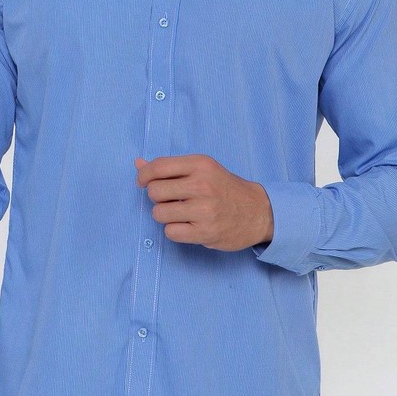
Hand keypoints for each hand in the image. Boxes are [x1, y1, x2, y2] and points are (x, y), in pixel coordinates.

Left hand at [134, 154, 273, 250]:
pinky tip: (186, 225)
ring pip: (159, 213)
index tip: (143, 181)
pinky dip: (174, 230)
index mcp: (201, 164)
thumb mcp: (202, 169)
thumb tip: (138, 163)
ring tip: (179, 213)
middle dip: (156, 197)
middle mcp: (202, 185)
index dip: (144, 175)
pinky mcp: (205, 232)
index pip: (158, 167)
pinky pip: (170, 232)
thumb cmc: (225, 188)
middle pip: (154, 191)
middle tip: (169, 199)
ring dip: (164, 214)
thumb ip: (170, 168)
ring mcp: (204, 210)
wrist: (258, 212)